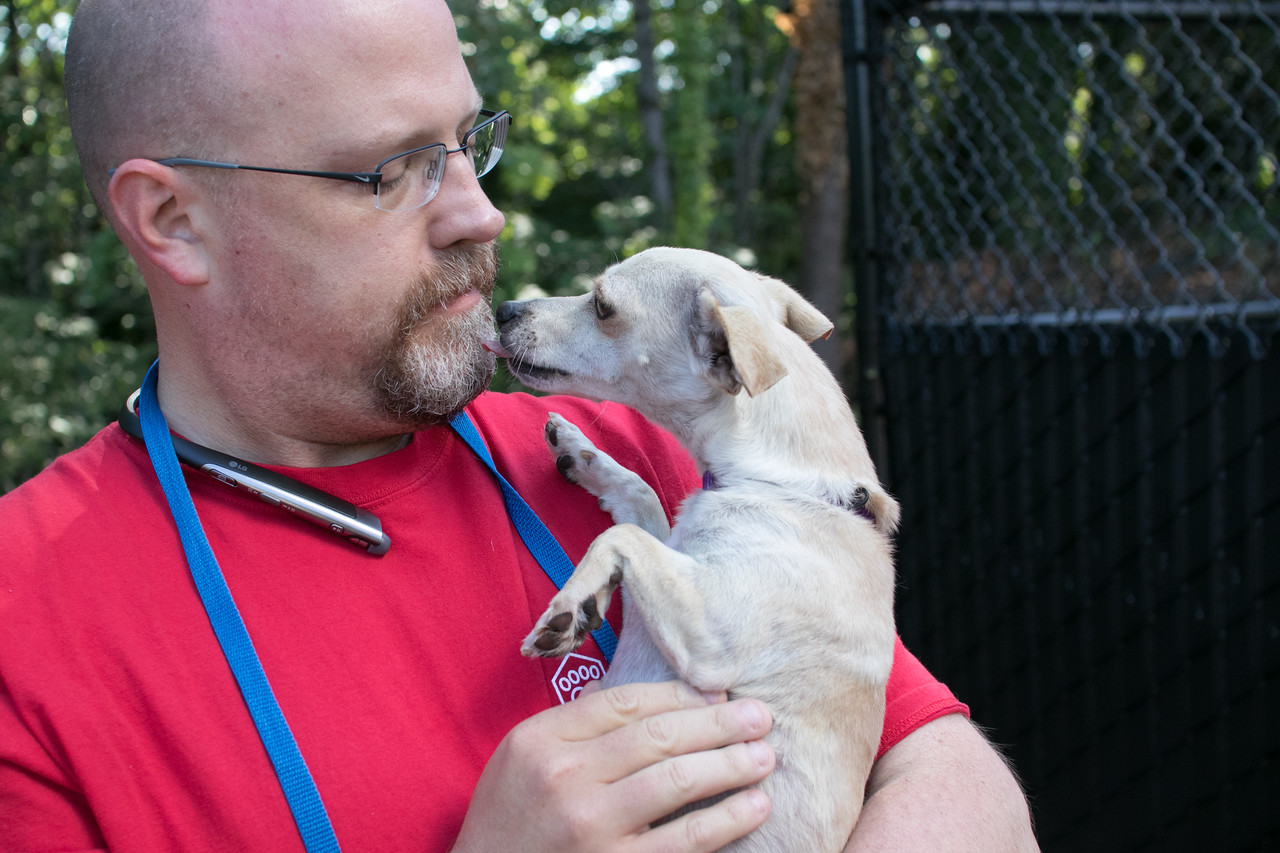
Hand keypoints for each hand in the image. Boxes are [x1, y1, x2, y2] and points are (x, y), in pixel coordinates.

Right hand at [452, 681, 774, 851]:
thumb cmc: (509, 821)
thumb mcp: (522, 759)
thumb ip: (576, 724)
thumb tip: (654, 698)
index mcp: (542, 740)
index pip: (626, 703)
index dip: (681, 695)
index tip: (718, 693)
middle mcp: (565, 778)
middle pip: (659, 737)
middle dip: (719, 723)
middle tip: (761, 717)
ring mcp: (591, 827)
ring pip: (678, 782)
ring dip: (731, 765)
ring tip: (764, 757)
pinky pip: (684, 840)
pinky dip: (726, 820)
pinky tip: (754, 807)